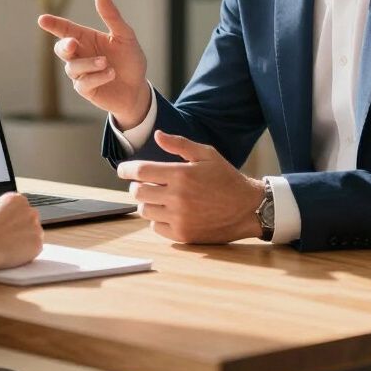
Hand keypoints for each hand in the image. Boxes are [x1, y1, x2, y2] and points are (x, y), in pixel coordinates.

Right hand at [0, 193, 42, 284]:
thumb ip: (2, 212)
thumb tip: (4, 218)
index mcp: (16, 199)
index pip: (22, 208)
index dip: (15, 220)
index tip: (9, 228)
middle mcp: (29, 209)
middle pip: (30, 220)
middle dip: (22, 229)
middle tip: (9, 239)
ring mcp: (35, 226)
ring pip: (34, 234)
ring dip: (26, 241)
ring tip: (9, 248)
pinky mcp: (38, 243)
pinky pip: (35, 248)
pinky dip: (27, 253)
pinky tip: (13, 254)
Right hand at [37, 0, 149, 125]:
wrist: (138, 88)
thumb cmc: (130, 59)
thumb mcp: (125, 35)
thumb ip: (111, 16)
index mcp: (86, 38)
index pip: (65, 29)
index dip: (53, 24)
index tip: (42, 19)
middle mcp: (80, 55)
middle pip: (61, 49)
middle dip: (64, 46)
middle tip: (72, 43)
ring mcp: (81, 73)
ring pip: (73, 67)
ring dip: (89, 64)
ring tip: (106, 62)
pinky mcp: (86, 89)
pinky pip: (83, 83)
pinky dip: (97, 77)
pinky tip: (111, 74)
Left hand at [117, 130, 265, 243]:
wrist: (247, 208)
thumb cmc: (225, 177)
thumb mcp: (206, 154)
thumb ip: (179, 144)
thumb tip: (156, 135)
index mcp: (181, 174)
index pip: (141, 171)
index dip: (126, 169)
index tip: (122, 170)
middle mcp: (178, 197)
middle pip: (138, 192)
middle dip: (136, 185)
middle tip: (142, 183)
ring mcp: (180, 218)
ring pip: (145, 210)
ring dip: (146, 202)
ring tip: (156, 197)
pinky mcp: (183, 234)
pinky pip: (156, 227)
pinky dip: (156, 219)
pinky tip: (166, 212)